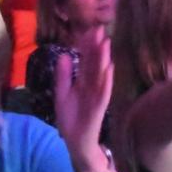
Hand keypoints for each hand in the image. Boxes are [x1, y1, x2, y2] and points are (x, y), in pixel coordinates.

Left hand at [54, 28, 114, 171]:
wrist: (75, 142)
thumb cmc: (71, 118)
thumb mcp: (62, 93)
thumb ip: (64, 76)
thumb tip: (65, 55)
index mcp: (83, 82)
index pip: (86, 60)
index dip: (87, 45)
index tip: (89, 29)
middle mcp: (92, 86)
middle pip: (95, 63)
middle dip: (97, 47)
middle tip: (100, 29)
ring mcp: (97, 96)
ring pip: (101, 74)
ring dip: (104, 59)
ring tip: (105, 44)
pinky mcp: (99, 107)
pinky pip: (104, 92)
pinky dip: (106, 81)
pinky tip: (109, 69)